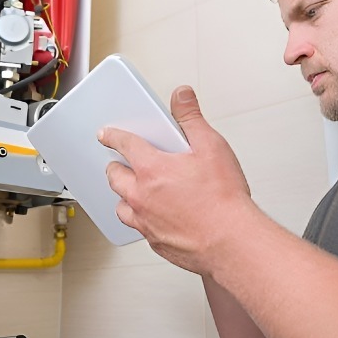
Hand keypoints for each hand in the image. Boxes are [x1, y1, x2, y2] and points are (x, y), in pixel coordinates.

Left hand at [99, 85, 255, 274]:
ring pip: (121, 206)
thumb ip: (192, 118)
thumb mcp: (211, 146)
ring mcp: (145, 221)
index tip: (106, 134)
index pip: (124, 144)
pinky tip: (154, 216)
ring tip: (136, 191)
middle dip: (115, 167)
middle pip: (114, 177)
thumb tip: (182, 95)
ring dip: (125, 196)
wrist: (231, 242)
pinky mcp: (155, 241)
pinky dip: (141, 219)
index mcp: (152, 169)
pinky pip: (138, 227)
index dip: (113, 136)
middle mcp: (141, 195)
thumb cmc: (223, 199)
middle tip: (121, 163)